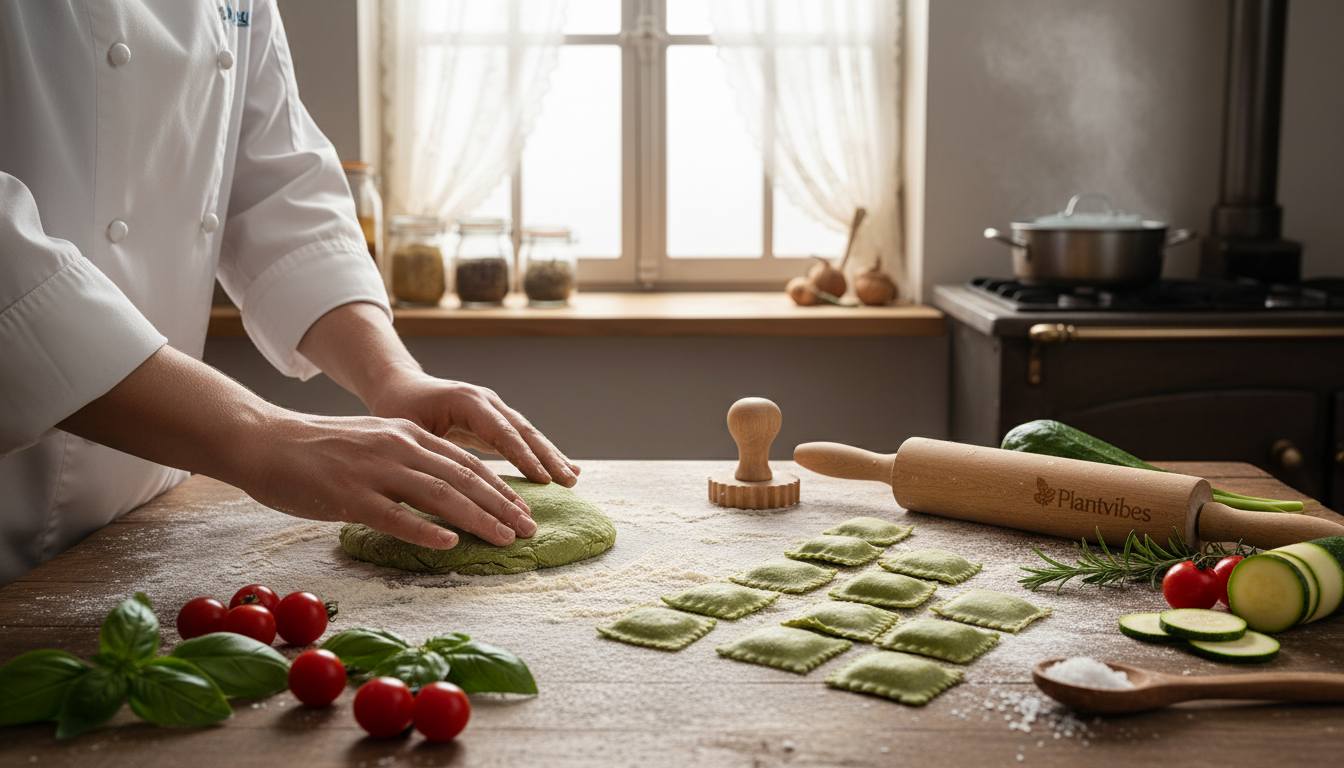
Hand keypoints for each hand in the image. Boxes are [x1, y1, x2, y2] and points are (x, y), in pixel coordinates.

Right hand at [243, 411, 539, 547]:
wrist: (263, 440)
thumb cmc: (317, 449)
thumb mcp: (373, 442)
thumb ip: (408, 460)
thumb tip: (443, 488)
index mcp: (407, 435)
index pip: (466, 463)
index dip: (500, 488)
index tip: (524, 509)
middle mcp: (398, 447)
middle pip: (463, 479)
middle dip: (502, 506)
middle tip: (529, 529)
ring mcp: (374, 471)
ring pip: (439, 496)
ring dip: (478, 519)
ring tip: (504, 539)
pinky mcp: (348, 495)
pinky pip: (394, 515)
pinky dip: (425, 529)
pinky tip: (450, 543)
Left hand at [295, 302, 580, 489]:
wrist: (398, 385)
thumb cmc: (395, 407)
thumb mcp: (406, 428)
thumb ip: (428, 451)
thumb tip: (445, 484)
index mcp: (467, 401)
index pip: (501, 431)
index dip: (523, 456)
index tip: (543, 479)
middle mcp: (486, 401)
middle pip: (524, 430)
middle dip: (548, 457)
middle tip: (569, 482)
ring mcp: (493, 409)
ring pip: (528, 434)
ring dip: (551, 456)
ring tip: (573, 479)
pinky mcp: (494, 421)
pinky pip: (521, 438)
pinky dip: (541, 455)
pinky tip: (559, 471)